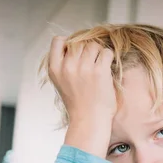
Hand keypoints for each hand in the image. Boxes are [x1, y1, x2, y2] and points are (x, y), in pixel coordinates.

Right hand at [47, 36, 116, 156]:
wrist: (89, 121)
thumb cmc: (78, 104)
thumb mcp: (61, 83)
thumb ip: (62, 65)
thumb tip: (71, 44)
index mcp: (54, 69)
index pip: (58, 41)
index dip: (69, 43)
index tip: (76, 54)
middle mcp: (67, 66)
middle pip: (79, 42)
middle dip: (86, 50)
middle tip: (91, 64)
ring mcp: (83, 68)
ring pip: (93, 45)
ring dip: (99, 54)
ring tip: (99, 67)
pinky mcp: (99, 71)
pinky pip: (106, 52)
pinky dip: (108, 58)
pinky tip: (107, 68)